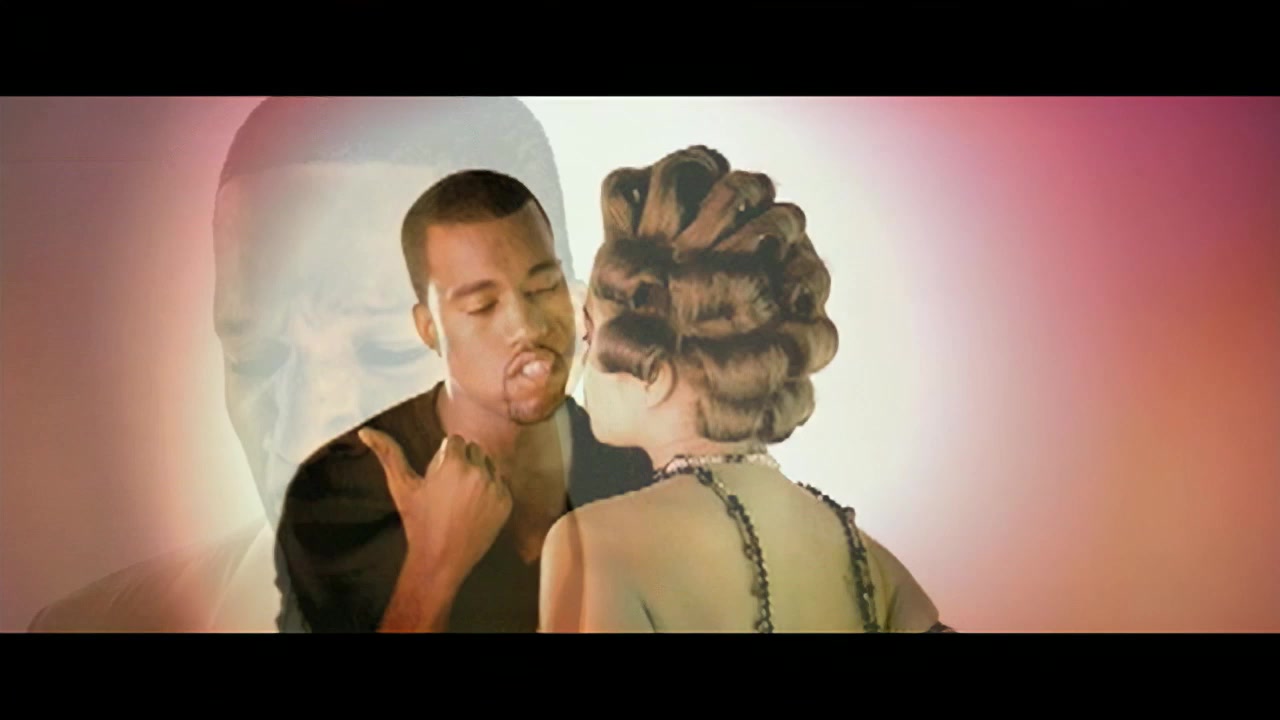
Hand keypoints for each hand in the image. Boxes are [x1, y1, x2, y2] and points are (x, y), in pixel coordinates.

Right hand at [359, 429, 512, 584]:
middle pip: (474, 449)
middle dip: (463, 462)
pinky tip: (474, 507)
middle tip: (449, 487)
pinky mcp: (507, 502)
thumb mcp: (401, 486)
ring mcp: (496, 488)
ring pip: (489, 464)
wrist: (441, 559)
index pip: (456, 440)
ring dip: (478, 473)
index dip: (445, 457)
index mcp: (454, 463)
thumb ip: (388, 454)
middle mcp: (478, 472)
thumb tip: (365, 431)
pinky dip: (490, 490)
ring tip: (461, 497)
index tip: (438, 476)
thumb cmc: (418, 521)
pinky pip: (501, 482)